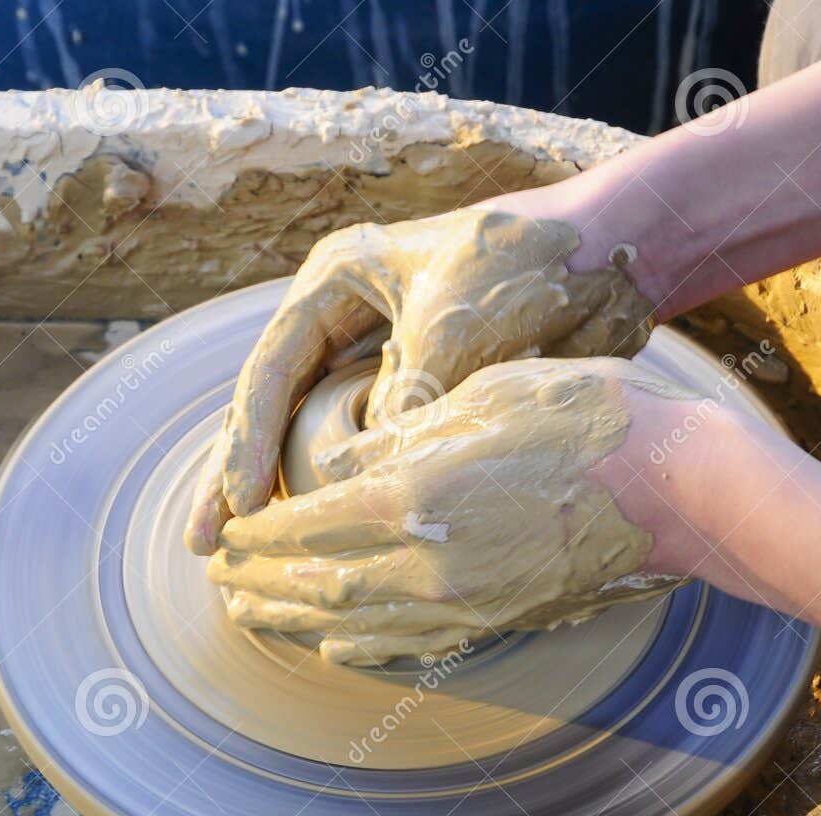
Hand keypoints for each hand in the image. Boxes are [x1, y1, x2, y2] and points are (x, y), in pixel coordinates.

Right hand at [184, 204, 656, 552]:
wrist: (617, 255)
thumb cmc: (532, 266)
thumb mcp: (457, 329)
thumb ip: (403, 398)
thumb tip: (362, 477)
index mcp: (337, 281)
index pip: (271, 372)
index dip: (246, 444)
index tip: (238, 507)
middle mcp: (346, 320)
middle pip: (272, 409)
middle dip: (236, 478)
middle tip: (204, 545)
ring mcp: (377, 357)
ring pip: (308, 436)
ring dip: (280, 495)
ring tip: (242, 556)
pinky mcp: (416, 393)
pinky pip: (363, 453)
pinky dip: (340, 495)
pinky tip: (321, 541)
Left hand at [206, 357, 708, 664]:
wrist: (674, 487)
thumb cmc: (580, 418)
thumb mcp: (473, 397)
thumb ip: (396, 438)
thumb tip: (336, 470)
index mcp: (412, 495)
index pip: (307, 525)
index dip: (258, 534)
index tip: (225, 535)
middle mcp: (426, 562)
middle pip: (318, 584)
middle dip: (262, 584)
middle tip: (219, 586)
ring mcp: (463, 601)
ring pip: (356, 622)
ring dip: (296, 620)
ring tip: (253, 616)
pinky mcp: (496, 619)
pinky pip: (410, 644)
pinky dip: (361, 646)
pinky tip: (336, 645)